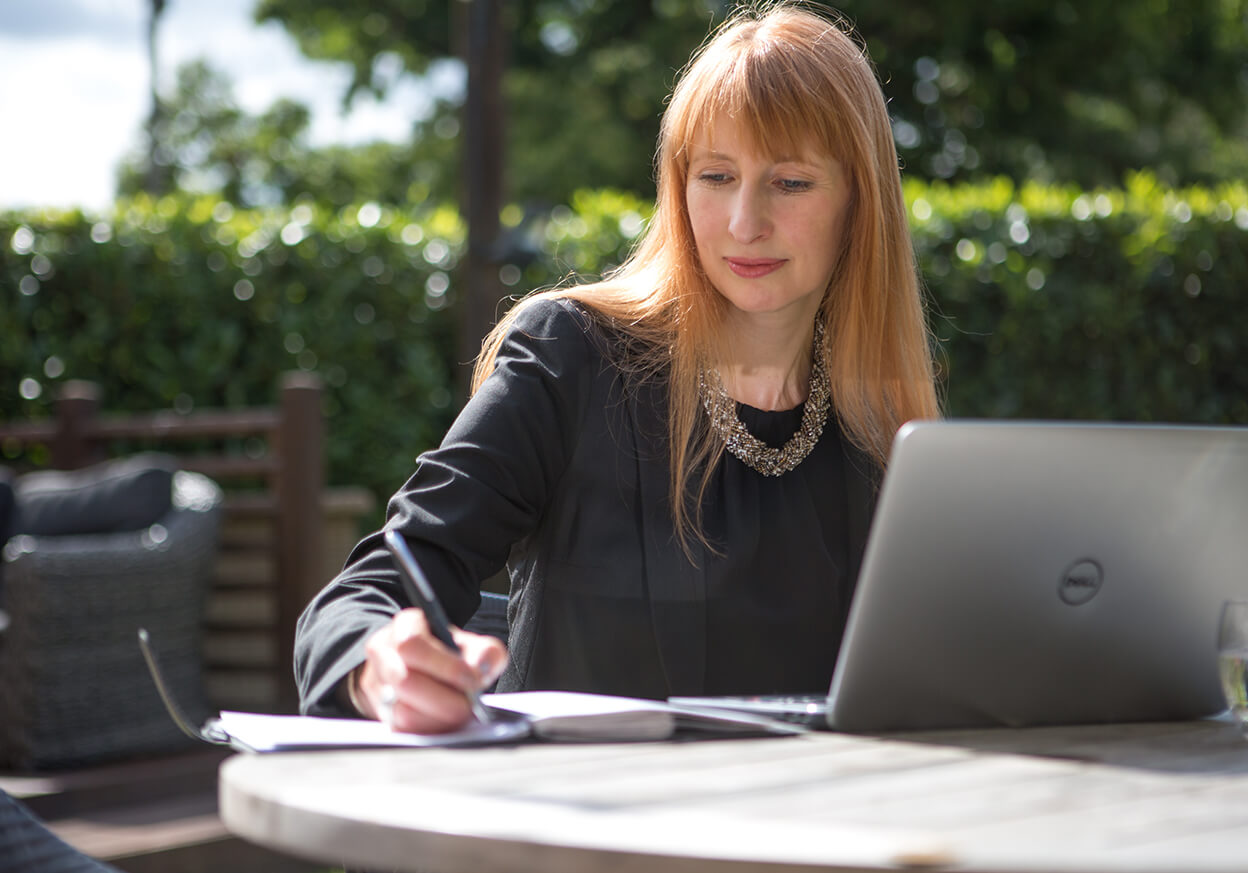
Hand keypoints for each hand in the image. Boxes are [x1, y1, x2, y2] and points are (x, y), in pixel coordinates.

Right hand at [353, 608, 507, 732]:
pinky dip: (428, 730)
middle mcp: (383, 652)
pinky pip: (401, 729)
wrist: (426, 669)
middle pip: (403, 681)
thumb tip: (479, 668)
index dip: (444, 666)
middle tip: (468, 706)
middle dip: (443, 699)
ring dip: (436, 718)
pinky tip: (445, 722)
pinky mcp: (379, 712)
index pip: (412, 644)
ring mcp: (376, 683)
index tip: (471, 681)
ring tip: (458, 713)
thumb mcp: (472, 645)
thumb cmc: (451, 655)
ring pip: (401, 710)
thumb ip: (485, 652)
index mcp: (405, 626)